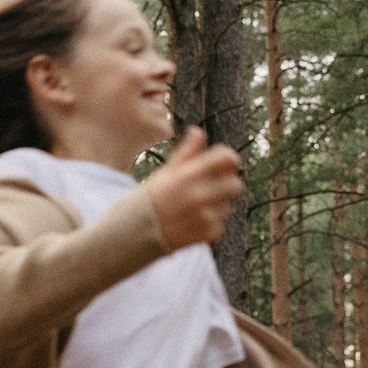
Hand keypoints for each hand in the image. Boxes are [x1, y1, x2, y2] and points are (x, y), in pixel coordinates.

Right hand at [142, 126, 241, 250]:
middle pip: (235, 185)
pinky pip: (219, 224)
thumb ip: (186, 153)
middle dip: (228, 184)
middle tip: (216, 186)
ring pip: (227, 206)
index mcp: (188, 175)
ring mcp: (204, 217)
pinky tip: (190, 222)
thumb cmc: (147, 200)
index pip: (226, 158)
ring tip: (193, 208)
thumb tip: (197, 132)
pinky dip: (209, 223)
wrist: (132, 234)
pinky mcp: (206, 235)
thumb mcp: (164, 173)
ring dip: (216, 204)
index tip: (224, 164)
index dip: (229, 159)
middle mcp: (199, 196)